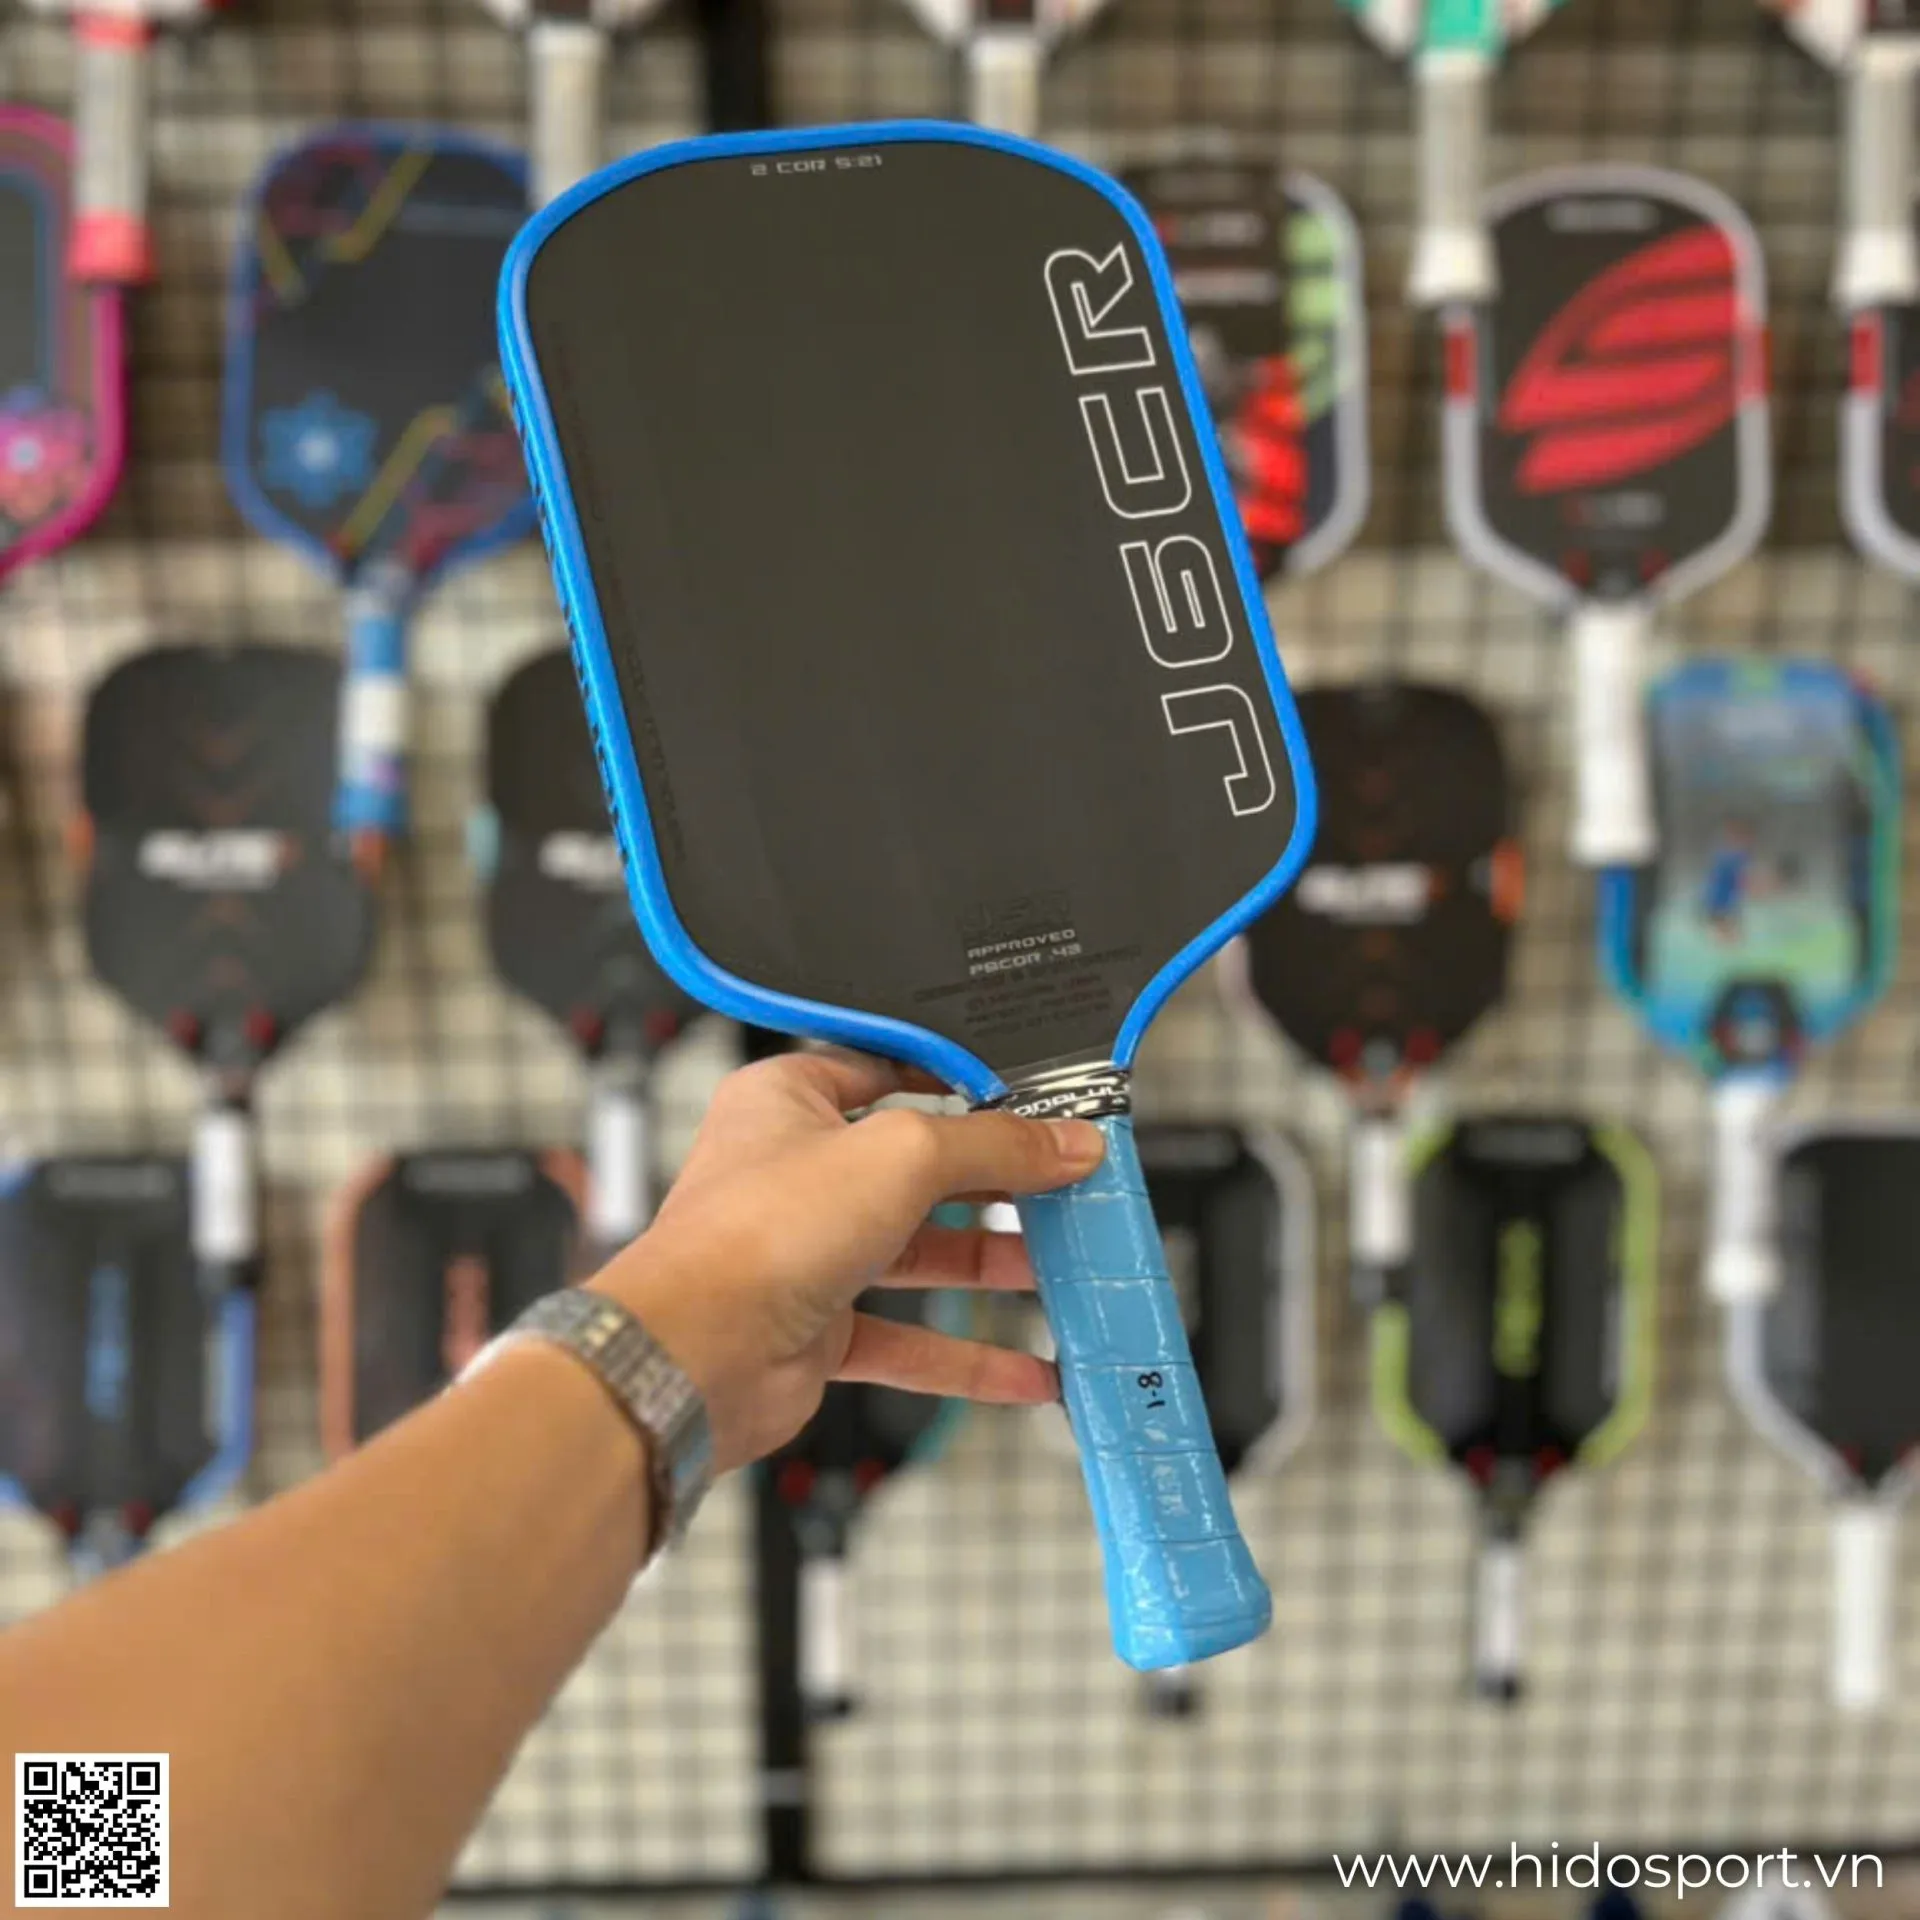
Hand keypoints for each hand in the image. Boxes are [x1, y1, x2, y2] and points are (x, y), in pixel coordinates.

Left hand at [587, 1048, 1105, 1471]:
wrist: (694, 1354)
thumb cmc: (757, 1231)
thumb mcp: (902, 1155)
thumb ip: (994, 1147)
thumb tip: (1066, 1142)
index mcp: (790, 1100)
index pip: (890, 1071)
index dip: (961, 1083)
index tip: (1033, 1099)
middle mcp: (795, 1172)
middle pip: (917, 1167)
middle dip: (994, 1183)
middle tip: (1066, 1184)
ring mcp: (806, 1253)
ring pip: (917, 1252)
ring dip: (990, 1264)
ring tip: (1063, 1266)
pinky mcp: (816, 1328)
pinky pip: (907, 1340)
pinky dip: (966, 1358)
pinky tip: (1026, 1371)